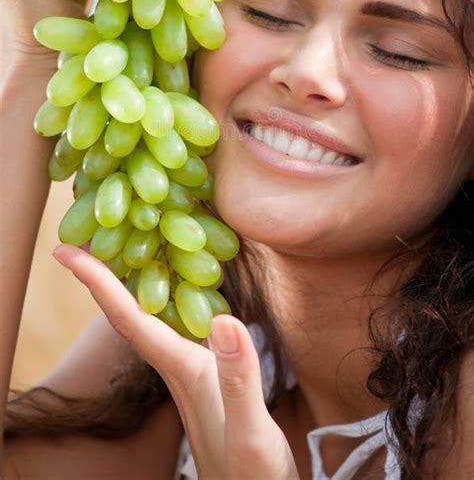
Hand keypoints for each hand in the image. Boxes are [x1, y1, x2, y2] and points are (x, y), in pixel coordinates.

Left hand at [52, 244, 299, 479]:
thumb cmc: (251, 475)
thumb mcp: (250, 432)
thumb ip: (238, 380)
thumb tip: (223, 320)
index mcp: (182, 369)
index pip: (129, 317)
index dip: (97, 281)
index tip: (65, 250)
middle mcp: (176, 365)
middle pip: (129, 312)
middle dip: (103, 272)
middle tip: (86, 233)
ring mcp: (188, 371)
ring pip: (148, 317)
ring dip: (130, 281)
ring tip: (123, 246)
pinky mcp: (205, 374)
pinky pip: (174, 324)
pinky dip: (166, 295)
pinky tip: (176, 285)